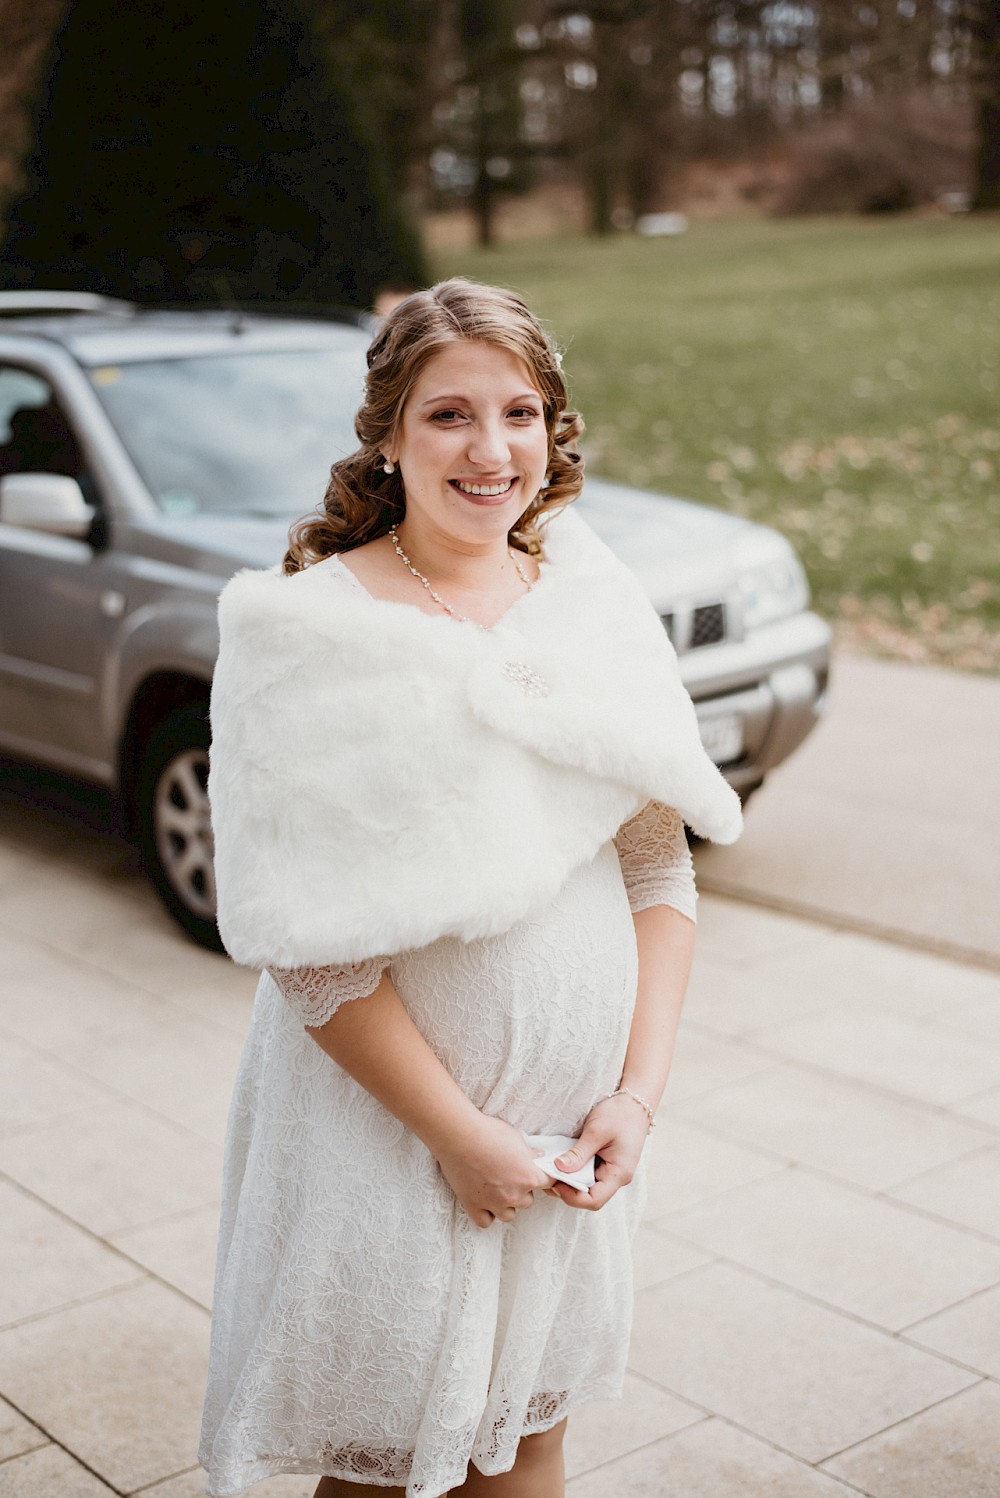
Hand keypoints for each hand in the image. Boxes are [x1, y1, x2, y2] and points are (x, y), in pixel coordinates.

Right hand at [435, 1114, 552, 1228]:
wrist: (459, 1135)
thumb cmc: (488, 1132)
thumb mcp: (516, 1137)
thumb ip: (529, 1153)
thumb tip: (538, 1157)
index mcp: (528, 1176)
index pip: (548, 1183)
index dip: (543, 1176)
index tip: (537, 1173)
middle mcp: (514, 1194)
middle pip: (527, 1201)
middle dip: (521, 1190)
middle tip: (510, 1176)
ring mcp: (493, 1203)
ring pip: (508, 1214)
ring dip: (506, 1204)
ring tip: (497, 1189)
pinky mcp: (473, 1206)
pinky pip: (486, 1221)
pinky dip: (486, 1213)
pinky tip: (484, 1200)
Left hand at [548, 1093, 650, 1211]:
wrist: (635, 1102)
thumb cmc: (620, 1114)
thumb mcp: (596, 1131)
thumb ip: (578, 1153)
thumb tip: (559, 1168)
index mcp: (619, 1173)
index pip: (594, 1200)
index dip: (572, 1197)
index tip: (555, 1183)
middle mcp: (616, 1177)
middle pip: (589, 1196)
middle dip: (567, 1189)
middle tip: (548, 1175)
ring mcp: (612, 1171)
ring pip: (588, 1186)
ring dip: (570, 1180)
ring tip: (553, 1168)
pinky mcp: (606, 1164)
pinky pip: (589, 1174)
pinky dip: (576, 1170)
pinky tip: (564, 1161)